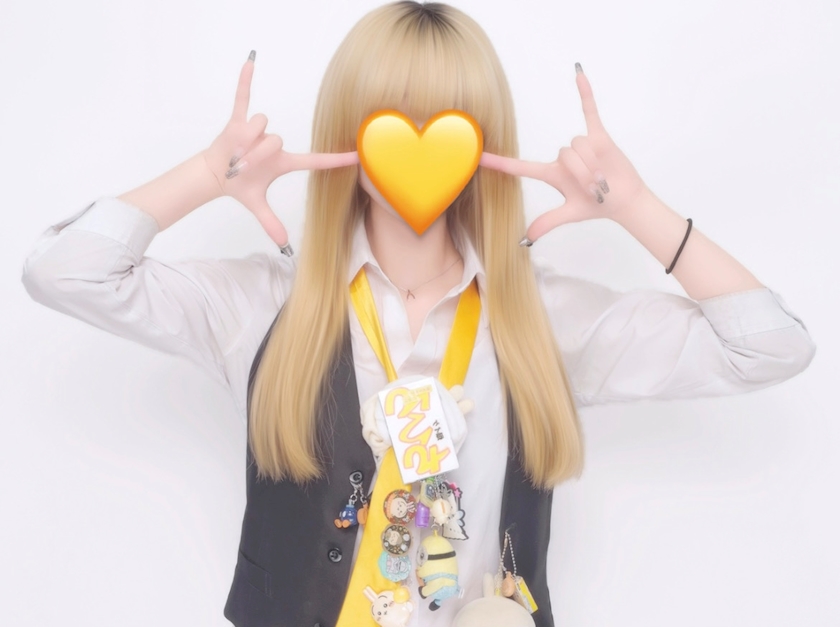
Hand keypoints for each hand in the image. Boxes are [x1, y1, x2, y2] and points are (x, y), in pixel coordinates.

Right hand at [203, 52, 358, 246]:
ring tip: (236, 153)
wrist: (216, 174)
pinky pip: (244, 96)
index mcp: (284, 161)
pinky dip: (245, 80)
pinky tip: (251, 60)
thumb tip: (284, 243)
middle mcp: (274, 142)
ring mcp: (257, 130)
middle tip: (245, 166)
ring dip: (246, 142)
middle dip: (258, 155)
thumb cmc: (240, 185)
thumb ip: (271, 222)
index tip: (358, 154)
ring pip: (261, 127)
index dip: (336, 159)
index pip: (316, 160)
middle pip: (277, 141)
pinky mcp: (239, 119)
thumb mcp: (256, 205)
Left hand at [479, 64, 648, 243]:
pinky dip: (585, 93)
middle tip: (594, 189)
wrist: (623, 200)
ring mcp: (580, 145)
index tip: (479, 157)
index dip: (500, 164)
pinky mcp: (598, 135)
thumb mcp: (569, 214)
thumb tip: (527, 236)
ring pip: (578, 145)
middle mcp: (562, 157)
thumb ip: (548, 222)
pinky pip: (589, 110)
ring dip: (592, 165)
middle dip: (581, 174)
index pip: (521, 167)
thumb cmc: (596, 206)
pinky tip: (578, 73)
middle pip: (563, 154)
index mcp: (551, 174)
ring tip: (603, 179)